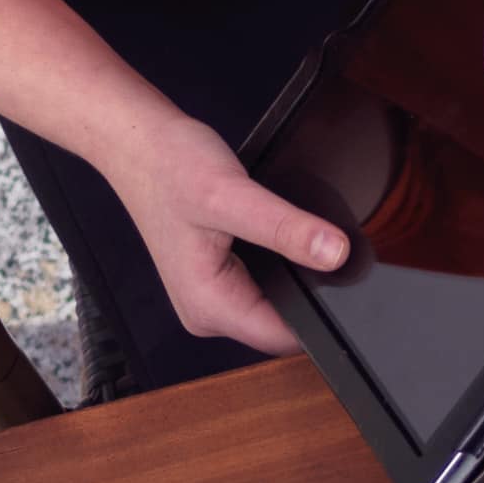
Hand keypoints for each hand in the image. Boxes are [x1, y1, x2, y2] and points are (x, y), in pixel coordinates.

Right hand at [95, 118, 354, 356]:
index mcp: (208, 306)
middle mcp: (206, 310)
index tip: (343, 282)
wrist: (140, 144)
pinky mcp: (216, 277)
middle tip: (321, 249)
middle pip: (281, 324)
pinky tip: (279, 239)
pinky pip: (262, 286)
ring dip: (294, 278)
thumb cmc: (170, 167)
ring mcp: (210, 296)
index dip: (321, 315)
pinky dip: (280, 265)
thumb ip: (285, 228)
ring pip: (274, 304)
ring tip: (297, 240)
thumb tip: (334, 254)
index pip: (284, 337)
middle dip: (308, 293)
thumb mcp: (232, 195)